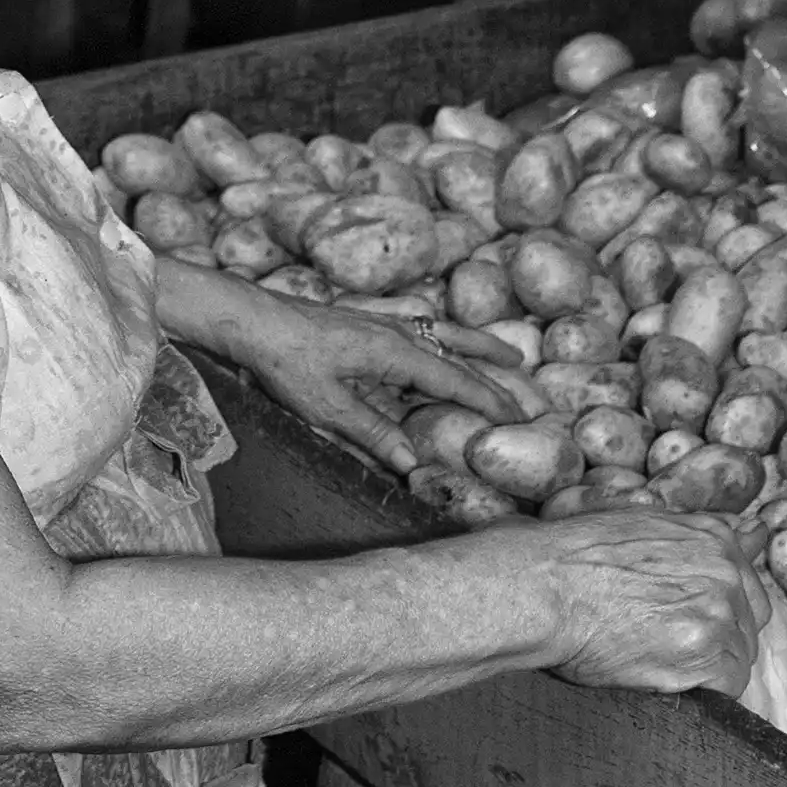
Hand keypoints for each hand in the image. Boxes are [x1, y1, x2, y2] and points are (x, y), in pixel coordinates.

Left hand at [218, 286, 534, 477]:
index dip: (489, 401)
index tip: (520, 419)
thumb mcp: (328, 408)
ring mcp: (386, 325)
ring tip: (511, 354)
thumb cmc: (288, 363)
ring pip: (446, 336)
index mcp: (395, 351)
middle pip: (460, 352)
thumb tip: (415, 465)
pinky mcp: (370, 325)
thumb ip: (374, 435)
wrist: (254, 321)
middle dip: (496, 372)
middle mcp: (399, 332)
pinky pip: (424, 333)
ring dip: (479, 348)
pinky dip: (448, 341)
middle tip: (531, 391)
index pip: (455, 379)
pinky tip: (448, 346)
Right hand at [537, 509, 768, 698]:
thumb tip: (758, 530)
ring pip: (738, 660)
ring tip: (659, 659)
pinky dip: (702, 693)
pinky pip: (727, 690)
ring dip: (707, 668)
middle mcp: (726, 572)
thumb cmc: (580, 555)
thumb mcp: (646, 523)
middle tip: (668, 641)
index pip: (749, 588)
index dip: (721, 610)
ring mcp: (719, 614)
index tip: (690, 619)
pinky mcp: (704, 656)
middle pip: (748, 626)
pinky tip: (666, 679)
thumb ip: (705, 531)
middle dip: (720, 639)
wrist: (548, 587)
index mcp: (715, 539)